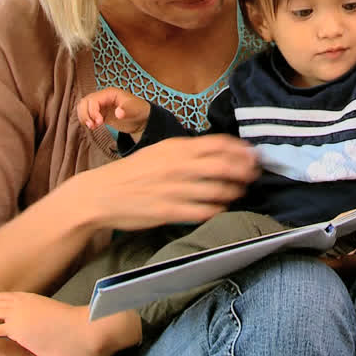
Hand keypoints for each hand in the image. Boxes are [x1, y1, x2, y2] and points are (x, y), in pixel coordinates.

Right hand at [69, 135, 259, 230]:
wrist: (101, 194)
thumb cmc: (132, 173)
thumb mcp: (159, 152)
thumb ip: (186, 152)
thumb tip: (216, 153)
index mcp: (175, 147)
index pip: (218, 143)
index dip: (240, 149)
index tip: (253, 154)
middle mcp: (177, 165)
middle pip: (224, 166)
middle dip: (244, 171)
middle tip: (254, 175)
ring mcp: (174, 189)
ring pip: (217, 190)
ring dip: (234, 192)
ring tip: (240, 192)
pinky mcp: (168, 211)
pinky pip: (202, 212)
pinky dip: (217, 210)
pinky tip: (222, 209)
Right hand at [78, 87, 149, 136]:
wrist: (142, 119)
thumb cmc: (139, 110)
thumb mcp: (135, 109)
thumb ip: (126, 110)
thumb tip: (118, 113)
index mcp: (109, 93)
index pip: (93, 100)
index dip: (93, 111)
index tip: (100, 122)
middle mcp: (102, 98)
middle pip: (84, 102)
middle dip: (85, 114)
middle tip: (93, 126)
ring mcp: (101, 105)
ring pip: (83, 108)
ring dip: (84, 117)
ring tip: (92, 127)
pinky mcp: (100, 114)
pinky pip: (87, 114)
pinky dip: (87, 120)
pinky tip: (94, 127)